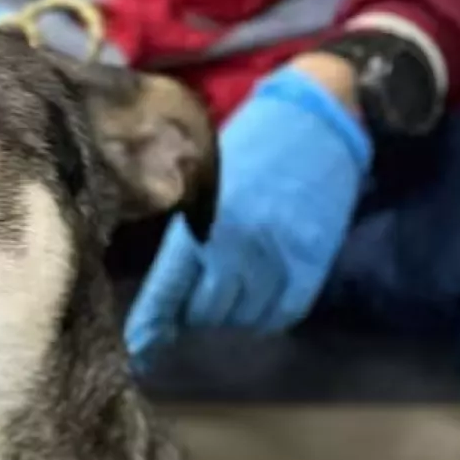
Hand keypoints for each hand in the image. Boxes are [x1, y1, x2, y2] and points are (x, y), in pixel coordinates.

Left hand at [123, 58, 372, 371]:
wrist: (321, 115)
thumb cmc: (252, 141)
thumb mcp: (207, 175)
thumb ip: (185, 221)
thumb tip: (162, 273)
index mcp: (209, 217)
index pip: (172, 283)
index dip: (153, 319)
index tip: (139, 344)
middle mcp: (244, 242)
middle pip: (206, 308)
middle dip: (187, 317)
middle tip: (177, 314)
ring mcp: (283, 254)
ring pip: (244, 315)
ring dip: (224, 318)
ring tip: (214, 306)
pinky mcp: (315, 260)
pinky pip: (284, 311)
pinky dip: (263, 317)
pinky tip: (252, 307)